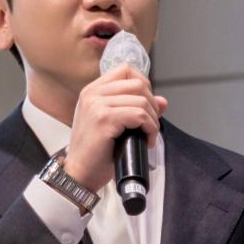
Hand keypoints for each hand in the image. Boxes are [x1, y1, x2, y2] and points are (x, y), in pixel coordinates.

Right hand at [63, 62, 167, 191]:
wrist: (80, 174)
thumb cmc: (96, 152)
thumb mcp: (116, 124)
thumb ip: (136, 108)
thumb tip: (162, 102)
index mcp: (93, 90)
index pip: (126, 70)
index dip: (144, 85)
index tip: (146, 106)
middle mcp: (92, 93)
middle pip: (138, 84)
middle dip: (152, 105)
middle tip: (150, 125)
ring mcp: (97, 105)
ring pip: (142, 100)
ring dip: (153, 120)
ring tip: (148, 136)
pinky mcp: (104, 119)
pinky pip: (140, 115)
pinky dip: (150, 129)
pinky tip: (146, 141)